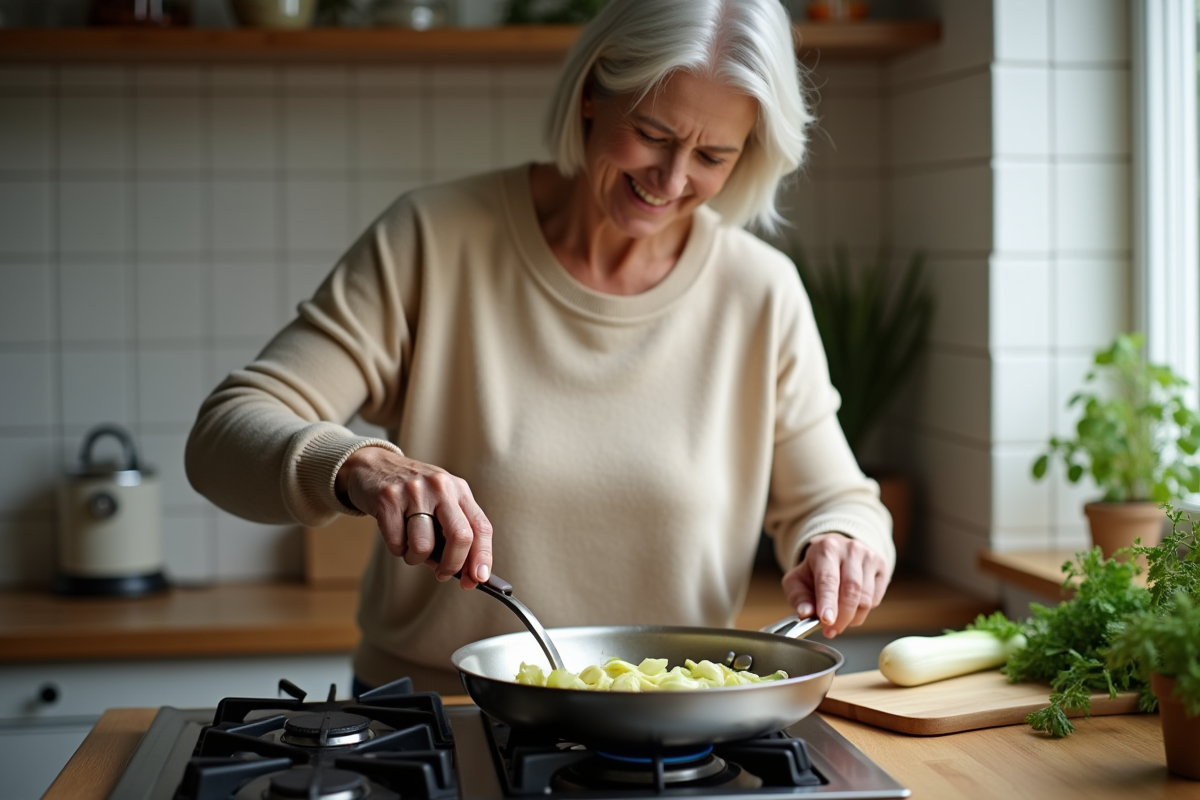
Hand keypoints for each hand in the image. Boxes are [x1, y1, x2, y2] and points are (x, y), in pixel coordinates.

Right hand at [335, 446, 492, 588]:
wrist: (373, 467)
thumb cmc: (413, 493)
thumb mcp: (441, 502)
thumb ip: (454, 532)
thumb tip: (466, 573)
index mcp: (459, 489)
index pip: (481, 527)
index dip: (483, 556)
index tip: (479, 578)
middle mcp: (440, 487)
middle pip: (460, 537)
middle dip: (453, 564)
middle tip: (442, 574)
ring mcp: (414, 491)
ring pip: (424, 546)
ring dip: (416, 558)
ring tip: (410, 546)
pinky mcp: (388, 499)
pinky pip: (397, 543)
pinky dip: (397, 549)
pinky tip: (395, 533)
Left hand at [781, 533, 888, 637]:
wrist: (836, 553)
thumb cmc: (815, 569)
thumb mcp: (797, 581)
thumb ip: (799, 598)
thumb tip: (805, 613)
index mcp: (826, 549)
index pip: (828, 579)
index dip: (828, 602)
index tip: (826, 621)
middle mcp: (850, 549)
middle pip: (851, 590)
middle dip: (841, 617)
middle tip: (831, 631)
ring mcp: (869, 556)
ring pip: (865, 598)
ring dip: (852, 618)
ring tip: (839, 622)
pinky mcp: (881, 567)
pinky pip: (875, 599)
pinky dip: (862, 612)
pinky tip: (851, 609)